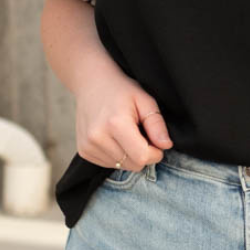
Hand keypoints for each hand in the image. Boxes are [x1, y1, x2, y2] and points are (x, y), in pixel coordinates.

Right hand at [74, 52, 172, 168]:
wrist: (91, 83)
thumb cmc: (121, 90)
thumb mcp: (145, 100)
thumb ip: (157, 124)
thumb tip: (165, 145)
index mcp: (115, 124)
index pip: (142, 157)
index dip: (155, 153)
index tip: (155, 141)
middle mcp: (98, 137)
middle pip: (133, 165)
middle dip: (143, 154)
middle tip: (139, 134)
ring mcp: (88, 145)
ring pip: (121, 166)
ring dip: (128, 155)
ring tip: (124, 134)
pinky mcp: (83, 151)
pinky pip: (109, 165)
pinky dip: (116, 156)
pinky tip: (113, 138)